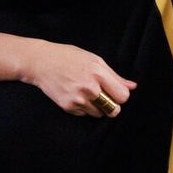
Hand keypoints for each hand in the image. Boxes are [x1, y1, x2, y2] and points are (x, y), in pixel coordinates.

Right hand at [17, 40, 133, 116]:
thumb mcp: (94, 60)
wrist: (40, 63)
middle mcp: (89, 88)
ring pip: (99, 114)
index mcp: (98, 73)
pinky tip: (76, 95)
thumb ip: (114, 76)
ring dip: (97, 107)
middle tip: (104, 97)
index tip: (115, 92)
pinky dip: (84, 108)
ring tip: (87, 93)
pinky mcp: (68, 107)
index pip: (122, 96)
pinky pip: (84, 115)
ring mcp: (78, 99)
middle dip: (112, 105)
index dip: (121, 96)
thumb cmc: (68, 57)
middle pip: (113, 110)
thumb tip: (132, 86)